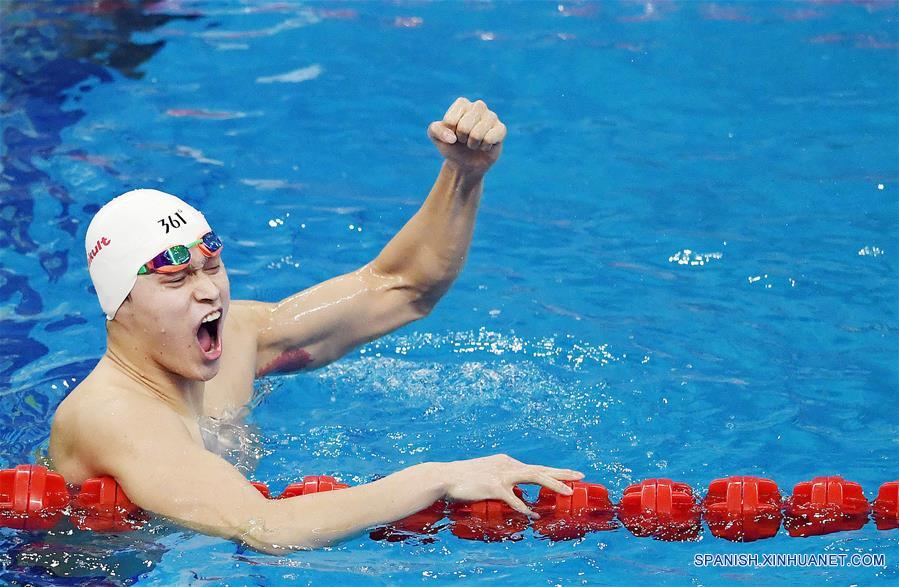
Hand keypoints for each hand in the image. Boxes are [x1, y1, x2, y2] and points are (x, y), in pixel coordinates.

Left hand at [427, 97, 506, 175]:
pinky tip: (485, 145)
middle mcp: (478, 106)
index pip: (450, 121)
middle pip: (464, 126)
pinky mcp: (501, 129)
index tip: (453, 134)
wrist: (465, 163)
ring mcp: (492, 116)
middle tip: (464, 139)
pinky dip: (484, 147)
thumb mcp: (435, 136)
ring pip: (477, 134)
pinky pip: (490, 139)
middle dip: (462, 138)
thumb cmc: (451, 146)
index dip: (449, 133)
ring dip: (472, 144)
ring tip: (474, 142)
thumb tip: (452, 137)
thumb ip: (435, 130)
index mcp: (462, 103)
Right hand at [435, 454, 583, 517]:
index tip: (569, 475)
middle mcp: (507, 466)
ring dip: (552, 483)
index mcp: (506, 463)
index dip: (553, 472)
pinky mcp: (492, 486)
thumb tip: (519, 499)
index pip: (535, 468)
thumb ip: (504, 485)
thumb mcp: (488, 477)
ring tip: (568, 491)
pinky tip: (532, 513)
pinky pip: (512, 498)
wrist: (445, 477)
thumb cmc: (464, 479)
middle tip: (580, 476)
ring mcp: (500, 475)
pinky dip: (523, 505)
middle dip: (561, 473)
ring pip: (532, 477)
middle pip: (539, 469)